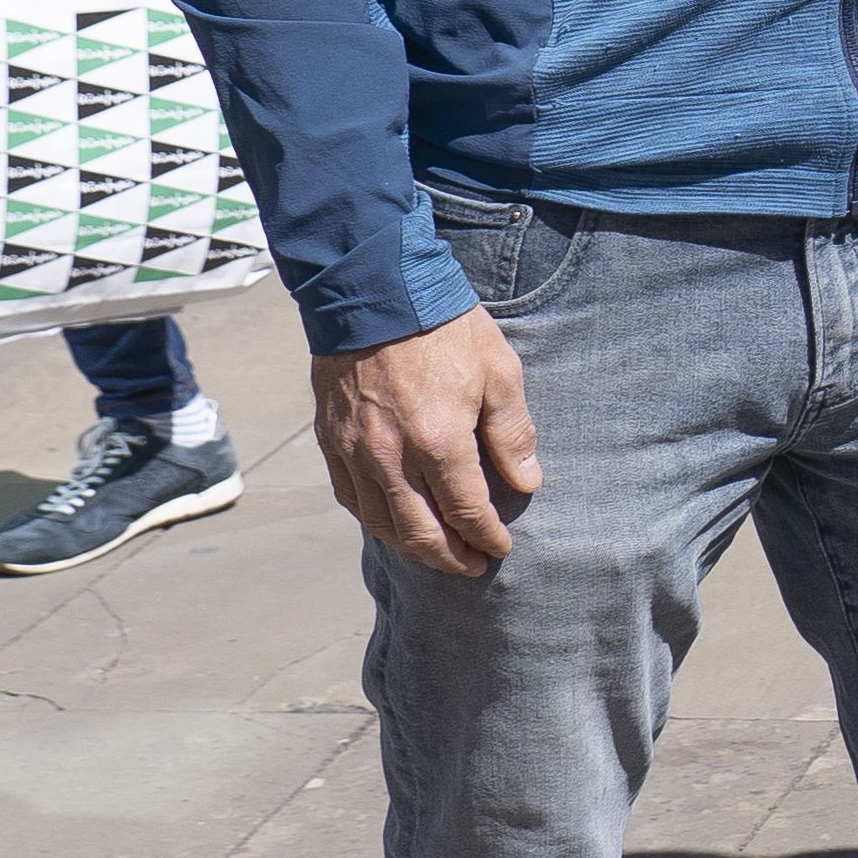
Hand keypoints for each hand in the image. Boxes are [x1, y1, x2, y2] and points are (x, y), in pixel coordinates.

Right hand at [313, 305, 541, 576]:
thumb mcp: (499, 373)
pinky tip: (393, 524)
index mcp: (439, 443)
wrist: (375, 289)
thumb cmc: (445, 329)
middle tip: (473, 567)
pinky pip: (351, 498)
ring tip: (438, 554)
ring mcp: (355, 452)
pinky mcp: (330, 441)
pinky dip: (375, 521)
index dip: (487, 537)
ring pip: (382, 523)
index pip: (467, 512)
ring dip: (412, 547)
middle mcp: (391, 458)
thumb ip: (513, 434)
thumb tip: (526, 484)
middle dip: (451, 557)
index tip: (502, 548)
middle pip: (421, 532)